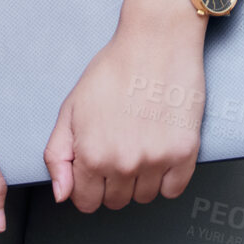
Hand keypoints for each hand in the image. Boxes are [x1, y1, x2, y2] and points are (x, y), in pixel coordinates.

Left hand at [44, 0, 207, 212]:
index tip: (96, 167)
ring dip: (140, 179)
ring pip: (144, 197)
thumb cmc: (114, 68)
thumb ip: (58, 154)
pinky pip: (173, 190)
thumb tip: (61, 194)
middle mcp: (124, 163)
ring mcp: (156, 160)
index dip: (88, 185)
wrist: (156, 41)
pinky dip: (167, 177)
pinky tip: (160, 149)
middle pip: (115, 202)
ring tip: (140, 142)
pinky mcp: (185, 153)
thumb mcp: (71, 107)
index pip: (86, 202)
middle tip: (119, 146)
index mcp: (92, 155)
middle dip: (113, 181)